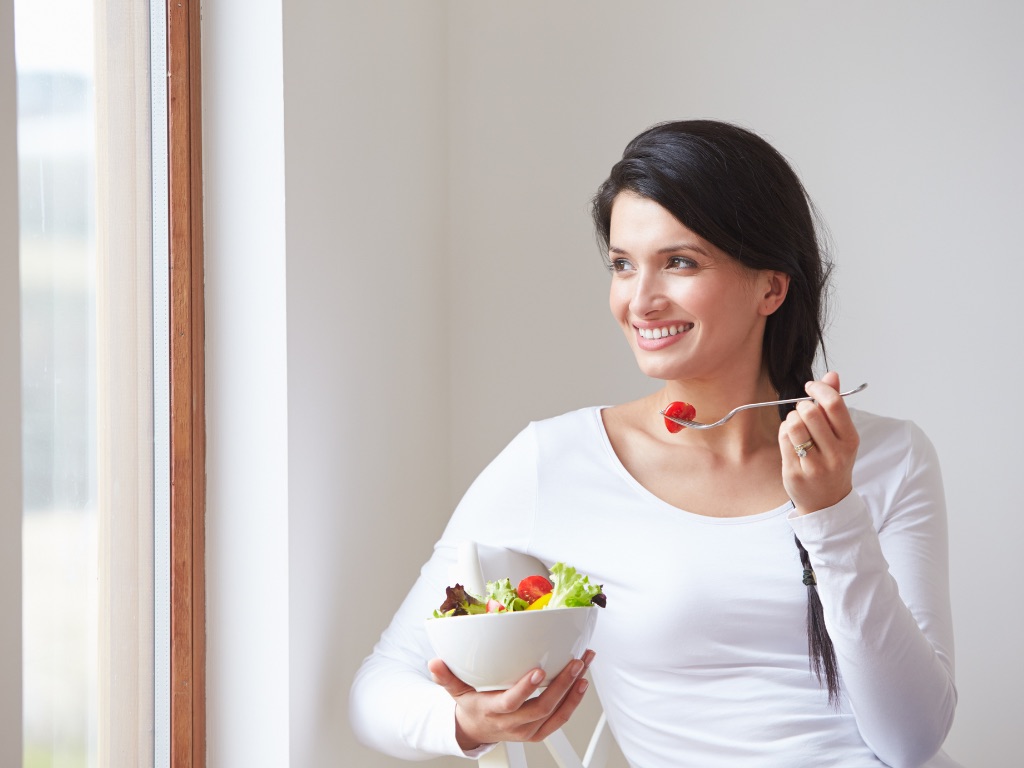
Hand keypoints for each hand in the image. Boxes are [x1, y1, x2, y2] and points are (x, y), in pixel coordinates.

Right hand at [428, 649, 594, 751]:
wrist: (477, 731)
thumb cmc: (471, 706)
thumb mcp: (455, 692)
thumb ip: (446, 677)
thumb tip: (434, 662)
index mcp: (494, 712)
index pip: (511, 702)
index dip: (525, 688)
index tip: (538, 671)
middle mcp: (514, 724)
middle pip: (541, 708)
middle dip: (561, 685)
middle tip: (574, 662)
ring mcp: (529, 730)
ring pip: (556, 713)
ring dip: (573, 690)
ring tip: (584, 666)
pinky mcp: (539, 731)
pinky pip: (560, 719)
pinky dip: (574, 702)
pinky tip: (582, 683)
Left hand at [778, 371, 859, 515]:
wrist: (827, 502)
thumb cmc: (833, 462)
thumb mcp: (842, 436)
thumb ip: (835, 405)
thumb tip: (831, 374)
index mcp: (850, 440)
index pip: (834, 405)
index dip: (819, 389)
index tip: (810, 386)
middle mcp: (836, 453)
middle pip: (811, 412)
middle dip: (802, 406)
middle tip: (803, 412)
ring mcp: (815, 465)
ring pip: (794, 425)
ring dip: (791, 419)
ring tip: (796, 426)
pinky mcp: (796, 472)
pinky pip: (783, 439)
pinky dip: (784, 433)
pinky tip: (791, 439)